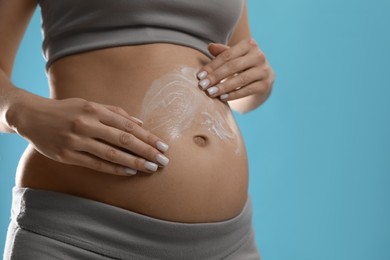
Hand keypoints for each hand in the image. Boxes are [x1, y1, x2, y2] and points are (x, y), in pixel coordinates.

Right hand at [13, 96, 169, 175]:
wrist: (33, 116)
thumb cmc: (67, 110)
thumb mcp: (90, 105)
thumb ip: (115, 113)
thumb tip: (139, 123)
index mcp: (95, 110)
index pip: (128, 125)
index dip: (147, 136)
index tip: (162, 145)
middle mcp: (87, 124)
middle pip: (124, 139)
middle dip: (146, 150)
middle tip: (164, 159)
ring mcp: (77, 140)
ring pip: (112, 153)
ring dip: (134, 162)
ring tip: (151, 167)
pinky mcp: (67, 155)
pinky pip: (95, 164)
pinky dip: (114, 169)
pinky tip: (130, 171)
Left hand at [197, 38, 274, 102]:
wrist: (261, 78)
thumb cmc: (241, 64)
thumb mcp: (233, 56)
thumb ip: (222, 52)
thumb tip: (210, 46)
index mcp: (249, 44)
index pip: (227, 55)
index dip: (212, 66)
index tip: (199, 75)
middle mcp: (259, 56)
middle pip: (233, 66)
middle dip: (216, 77)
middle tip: (202, 85)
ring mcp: (264, 71)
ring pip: (241, 79)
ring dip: (223, 87)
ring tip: (210, 92)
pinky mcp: (265, 85)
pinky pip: (247, 90)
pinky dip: (234, 94)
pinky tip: (222, 98)